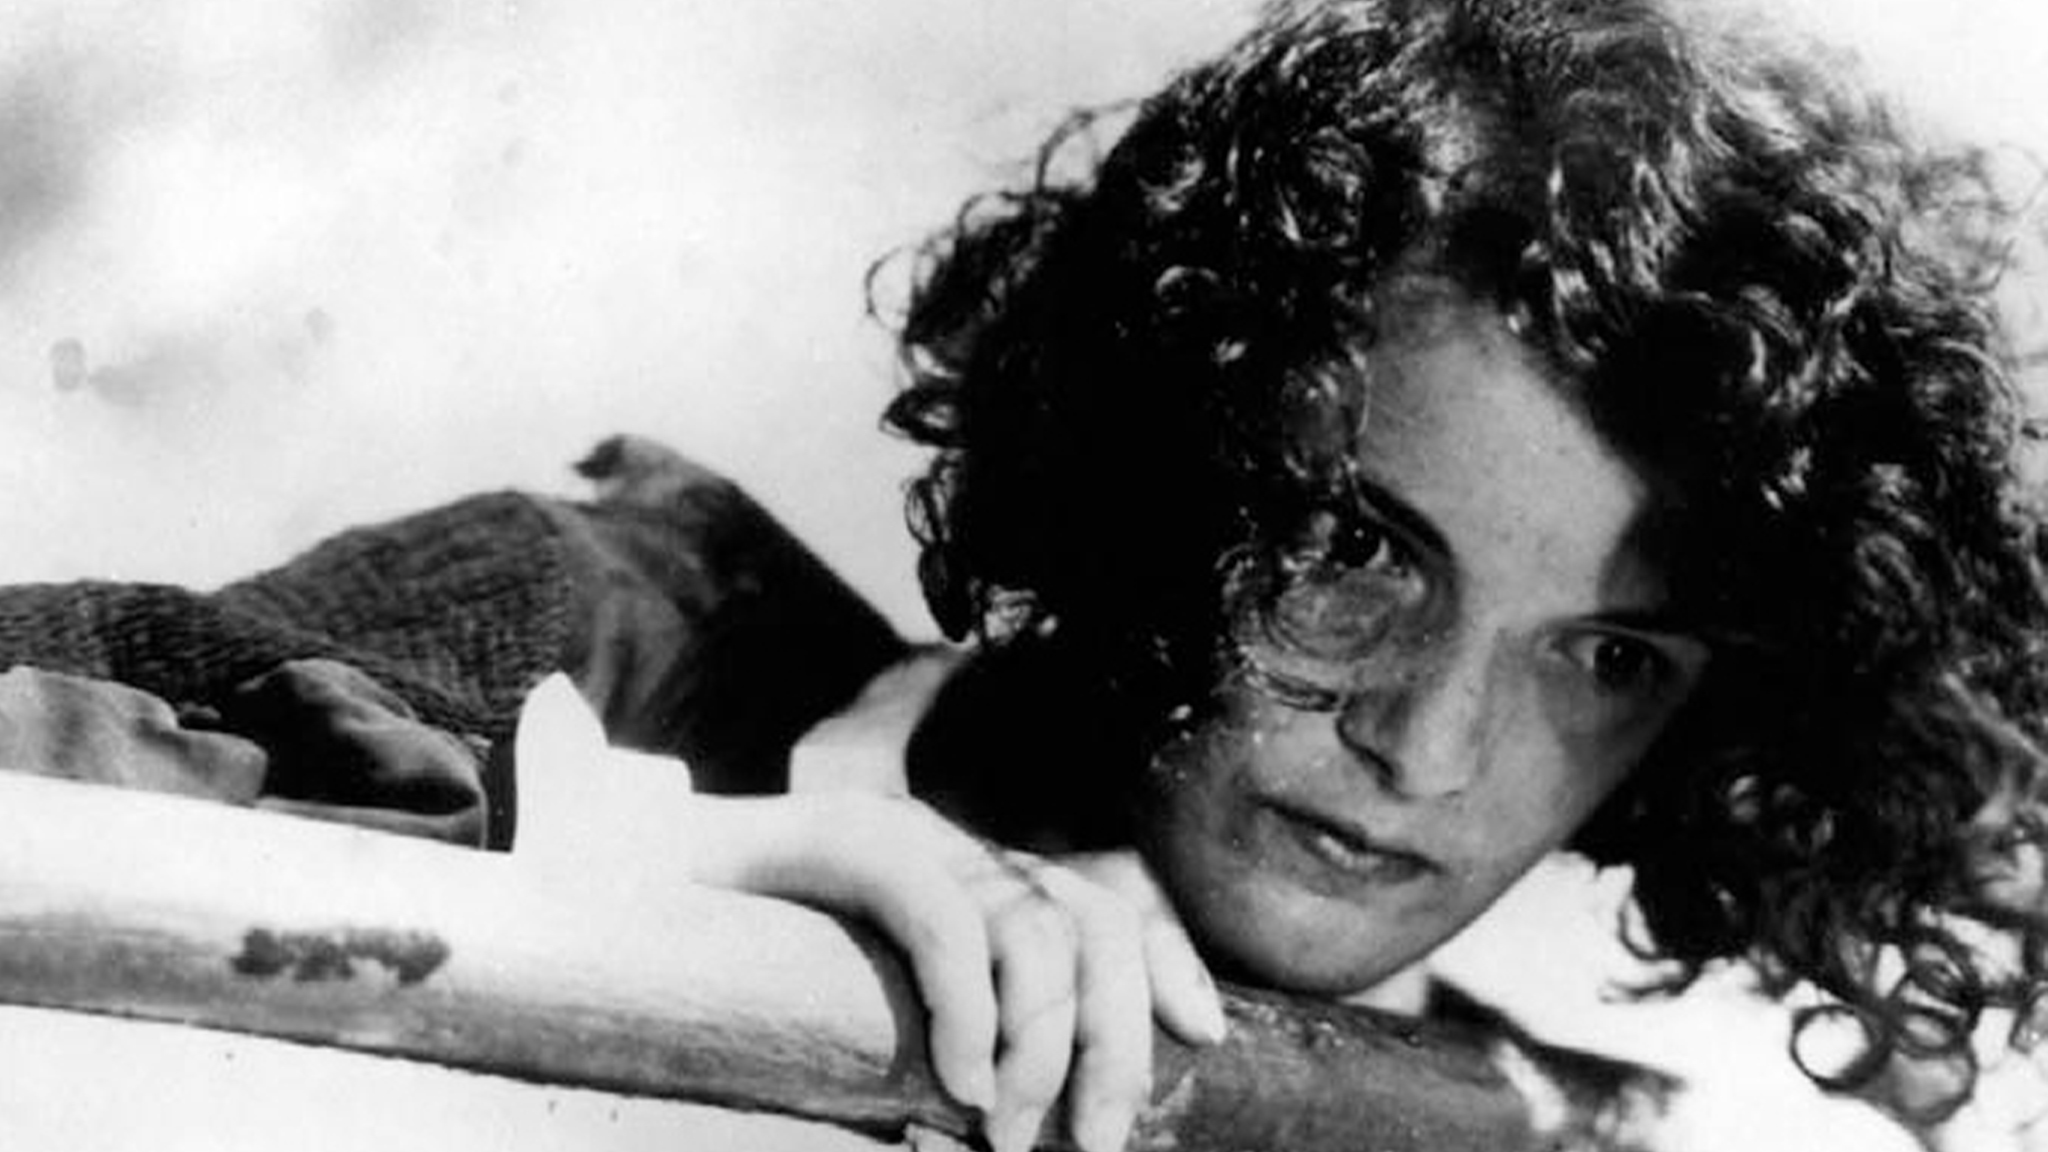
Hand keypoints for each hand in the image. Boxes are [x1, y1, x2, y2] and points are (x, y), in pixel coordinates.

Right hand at [682, 790, 1227, 1151]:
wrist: (609, 892)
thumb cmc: (732, 970)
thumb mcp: (863, 1018)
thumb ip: (933, 1046)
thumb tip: (996, 1117)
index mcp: (966, 879)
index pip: (1099, 898)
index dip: (1164, 958)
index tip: (1204, 1034)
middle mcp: (950, 847)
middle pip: (1091, 915)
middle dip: (1116, 1035)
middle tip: (1097, 1143)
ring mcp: (900, 833)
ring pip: (1034, 920)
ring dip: (1044, 1042)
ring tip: (1009, 1134)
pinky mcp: (841, 836)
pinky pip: (941, 915)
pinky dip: (968, 1005)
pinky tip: (959, 1084)